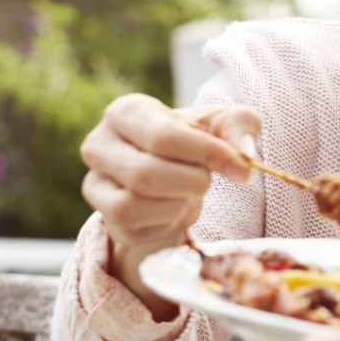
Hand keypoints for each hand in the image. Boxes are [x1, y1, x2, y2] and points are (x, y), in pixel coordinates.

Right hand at [80, 95, 259, 315]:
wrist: (179, 177)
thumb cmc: (197, 142)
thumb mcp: (224, 124)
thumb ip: (240, 126)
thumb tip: (243, 152)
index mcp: (127, 111)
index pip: (163, 137)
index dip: (207, 155)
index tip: (241, 169)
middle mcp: (99, 144)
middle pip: (146, 174)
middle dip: (192, 183)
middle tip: (207, 180)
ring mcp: (95, 183)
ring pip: (131, 206)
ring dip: (176, 205)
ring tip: (188, 193)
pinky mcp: (104, 218)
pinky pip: (132, 229)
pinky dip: (165, 223)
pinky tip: (174, 209)